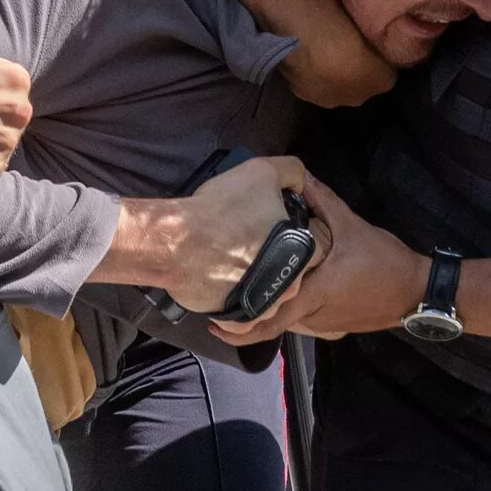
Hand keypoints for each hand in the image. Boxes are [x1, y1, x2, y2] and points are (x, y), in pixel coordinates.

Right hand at [150, 155, 317, 313]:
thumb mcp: (261, 171)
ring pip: (269, 294)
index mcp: (301, 250)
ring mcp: (264, 304)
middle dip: (274, 257)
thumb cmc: (221, 209)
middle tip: (247, 241)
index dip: (291, 229)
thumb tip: (298, 181)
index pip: (312, 243)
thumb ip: (290, 171)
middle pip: (290, 270)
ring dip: (257, 281)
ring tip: (232, 261)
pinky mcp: (239, 320)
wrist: (177, 242)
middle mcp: (288, 282)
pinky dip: (236, 306)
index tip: (268, 224)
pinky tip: (224, 285)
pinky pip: (244, 318)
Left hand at [213, 174, 419, 343]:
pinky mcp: (331, 328)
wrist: (415, 291)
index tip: (215, 322)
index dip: (241, 327)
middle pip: (272, 323)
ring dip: (267, 314)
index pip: (271, 319)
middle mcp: (314, 316)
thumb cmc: (385, 261)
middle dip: (246, 320)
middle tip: (218, 311)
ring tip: (241, 298)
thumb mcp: (352, 226)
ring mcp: (322, 326)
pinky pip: (301, 320)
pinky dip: (286, 311)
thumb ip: (322, 202)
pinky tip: (277, 295)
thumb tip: (299, 177)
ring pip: (286, 322)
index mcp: (315, 293)